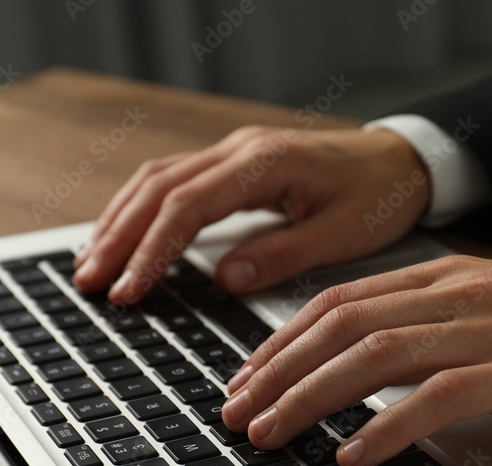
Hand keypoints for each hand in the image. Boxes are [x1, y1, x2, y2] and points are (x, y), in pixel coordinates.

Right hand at [72, 126, 430, 302]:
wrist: (402, 160)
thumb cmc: (379, 195)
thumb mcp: (343, 234)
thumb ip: (284, 254)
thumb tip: (226, 278)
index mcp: (264, 163)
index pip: (188, 206)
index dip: (151, 250)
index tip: (129, 290)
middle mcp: (240, 149)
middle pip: (158, 188)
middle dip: (118, 236)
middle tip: (89, 283)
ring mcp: (234, 152)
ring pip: (158, 178)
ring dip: (120, 220)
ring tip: (91, 264)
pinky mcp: (235, 163)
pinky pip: (174, 179)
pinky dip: (143, 208)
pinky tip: (126, 233)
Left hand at [220, 255, 491, 465]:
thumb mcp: (489, 308)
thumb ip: (429, 324)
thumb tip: (364, 362)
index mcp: (442, 276)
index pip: (338, 300)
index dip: (281, 340)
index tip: (245, 375)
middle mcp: (453, 295)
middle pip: (340, 325)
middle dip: (275, 370)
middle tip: (234, 411)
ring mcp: (484, 330)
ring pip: (373, 356)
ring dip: (310, 397)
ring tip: (270, 433)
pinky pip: (435, 398)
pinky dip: (386, 428)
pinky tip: (354, 455)